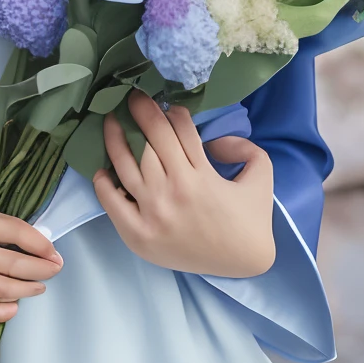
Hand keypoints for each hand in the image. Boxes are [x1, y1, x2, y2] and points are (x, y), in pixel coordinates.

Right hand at [0, 178, 61, 333]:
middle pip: (9, 279)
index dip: (43, 254)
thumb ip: (10, 228)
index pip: (17, 247)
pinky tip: (2, 315)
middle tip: (49, 275)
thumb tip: (43, 247)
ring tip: (27, 294)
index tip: (57, 258)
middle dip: (37, 279)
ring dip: (17, 302)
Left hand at [94, 89, 275, 278]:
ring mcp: (153, 213)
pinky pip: (112, 202)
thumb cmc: (250, 219)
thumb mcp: (261, 174)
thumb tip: (212, 139)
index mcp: (201, 175)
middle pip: (148, 140)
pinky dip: (104, 183)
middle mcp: (173, 191)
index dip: (167, 110)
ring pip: (125, 165)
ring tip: (110, 121)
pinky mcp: (138, 234)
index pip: (177, 130)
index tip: (159, 100)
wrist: (244, 264)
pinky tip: (102, 169)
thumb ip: (243, 146)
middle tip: (131, 98)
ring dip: (115, 138)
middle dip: (139, 113)